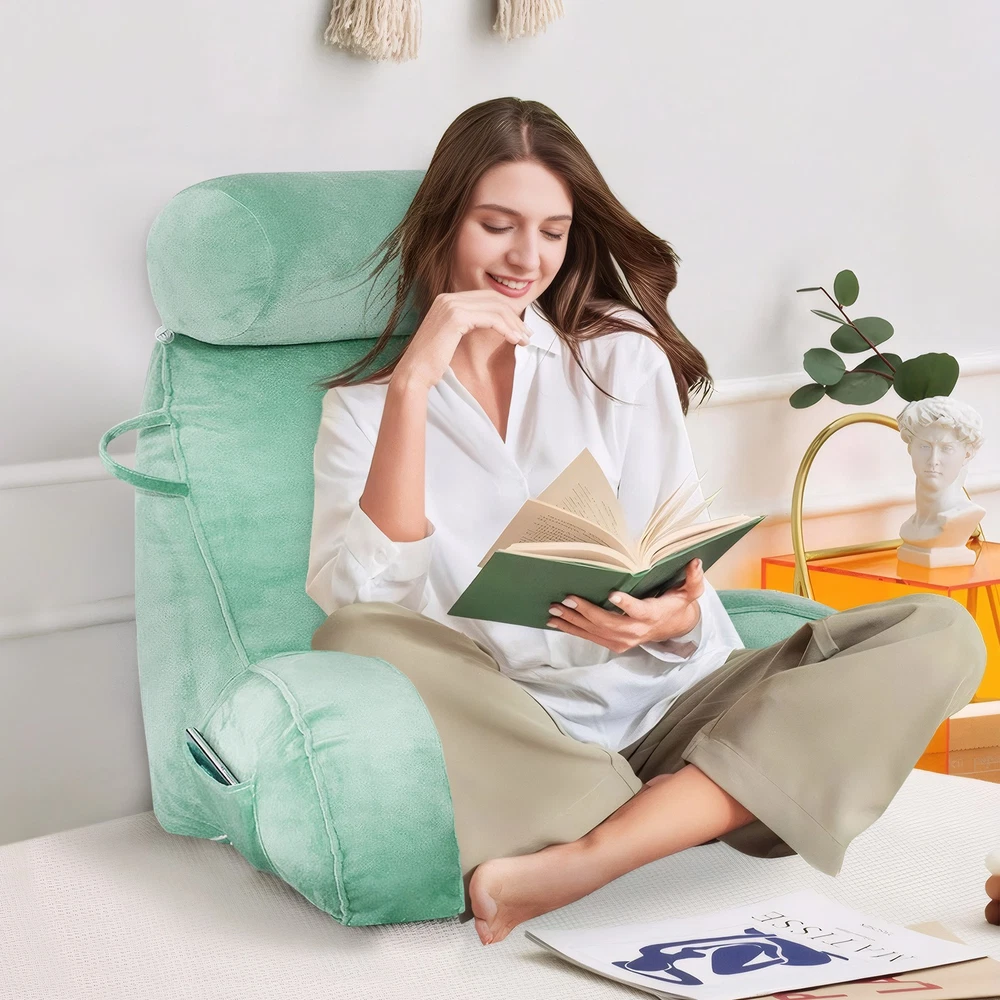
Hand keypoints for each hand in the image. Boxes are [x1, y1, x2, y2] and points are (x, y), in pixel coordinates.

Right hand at [390, 290, 531, 391]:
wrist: (414, 373)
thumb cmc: (432, 362)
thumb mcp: (451, 337)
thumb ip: (467, 325)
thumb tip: (492, 323)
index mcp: (446, 300)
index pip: (486, 297)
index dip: (506, 311)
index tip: (519, 328)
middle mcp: (448, 298)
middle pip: (493, 299)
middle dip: (514, 317)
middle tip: (526, 335)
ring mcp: (451, 305)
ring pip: (495, 308)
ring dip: (514, 325)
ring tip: (524, 340)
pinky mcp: (456, 317)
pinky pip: (491, 319)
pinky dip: (506, 329)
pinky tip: (514, 340)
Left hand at [545, 559, 704, 654]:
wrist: (673, 628)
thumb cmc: (676, 605)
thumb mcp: (690, 592)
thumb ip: (693, 579)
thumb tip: (696, 562)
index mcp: (652, 615)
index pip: (638, 610)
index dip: (626, 605)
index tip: (612, 595)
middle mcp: (636, 631)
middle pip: (608, 623)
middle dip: (585, 612)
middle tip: (566, 599)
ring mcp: (623, 640)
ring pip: (595, 632)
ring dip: (572, 622)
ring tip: (553, 611)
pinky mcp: (614, 644)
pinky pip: (591, 638)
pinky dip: (573, 630)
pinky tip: (556, 623)